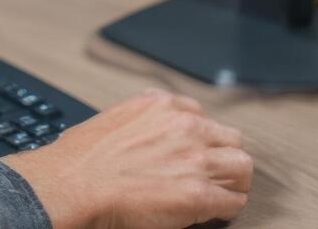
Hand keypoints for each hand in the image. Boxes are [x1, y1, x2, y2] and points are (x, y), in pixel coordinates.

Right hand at [4, 90, 251, 228]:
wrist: (74, 185)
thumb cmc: (83, 158)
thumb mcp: (117, 117)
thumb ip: (145, 117)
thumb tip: (152, 129)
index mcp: (165, 105)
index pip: (206, 118)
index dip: (203, 141)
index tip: (197, 153)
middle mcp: (186, 127)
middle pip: (232, 139)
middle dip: (224, 158)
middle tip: (215, 175)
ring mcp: (196, 159)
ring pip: (242, 167)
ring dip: (233, 182)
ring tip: (221, 194)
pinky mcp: (199, 193)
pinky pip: (233, 202)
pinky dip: (226, 209)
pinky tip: (212, 212)